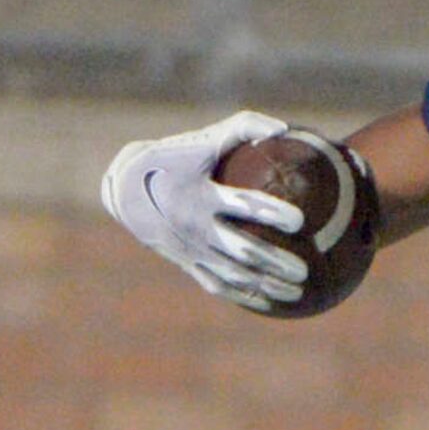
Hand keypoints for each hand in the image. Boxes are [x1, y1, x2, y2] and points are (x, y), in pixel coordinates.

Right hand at [100, 110, 310, 310]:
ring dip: (267, 286)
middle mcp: (195, 226)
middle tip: (304, 270)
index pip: (242, 205)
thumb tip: (285, 129)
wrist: (124, 189)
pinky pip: (219, 286)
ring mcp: (190, 249)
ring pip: (234, 275)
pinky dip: (246, 296)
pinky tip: (272, 302)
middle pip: (242, 251)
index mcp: (200, 195)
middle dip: (275, 263)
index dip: (271, 213)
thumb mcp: (204, 139)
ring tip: (299, 291)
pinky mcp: (188, 264)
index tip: (299, 221)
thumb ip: (244, 127)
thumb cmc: (175, 158)